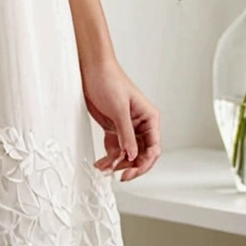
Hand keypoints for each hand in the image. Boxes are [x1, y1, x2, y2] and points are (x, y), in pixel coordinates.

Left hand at [80, 58, 160, 181]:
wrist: (92, 69)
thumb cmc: (110, 80)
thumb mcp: (119, 108)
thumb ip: (126, 134)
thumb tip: (132, 156)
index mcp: (150, 119)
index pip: (153, 149)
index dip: (144, 164)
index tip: (130, 172)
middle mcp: (141, 125)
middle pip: (141, 155)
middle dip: (130, 166)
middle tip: (119, 176)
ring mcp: (127, 128)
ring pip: (127, 154)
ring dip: (117, 164)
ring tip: (104, 168)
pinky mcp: (114, 128)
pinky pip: (115, 149)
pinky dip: (108, 157)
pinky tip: (101, 163)